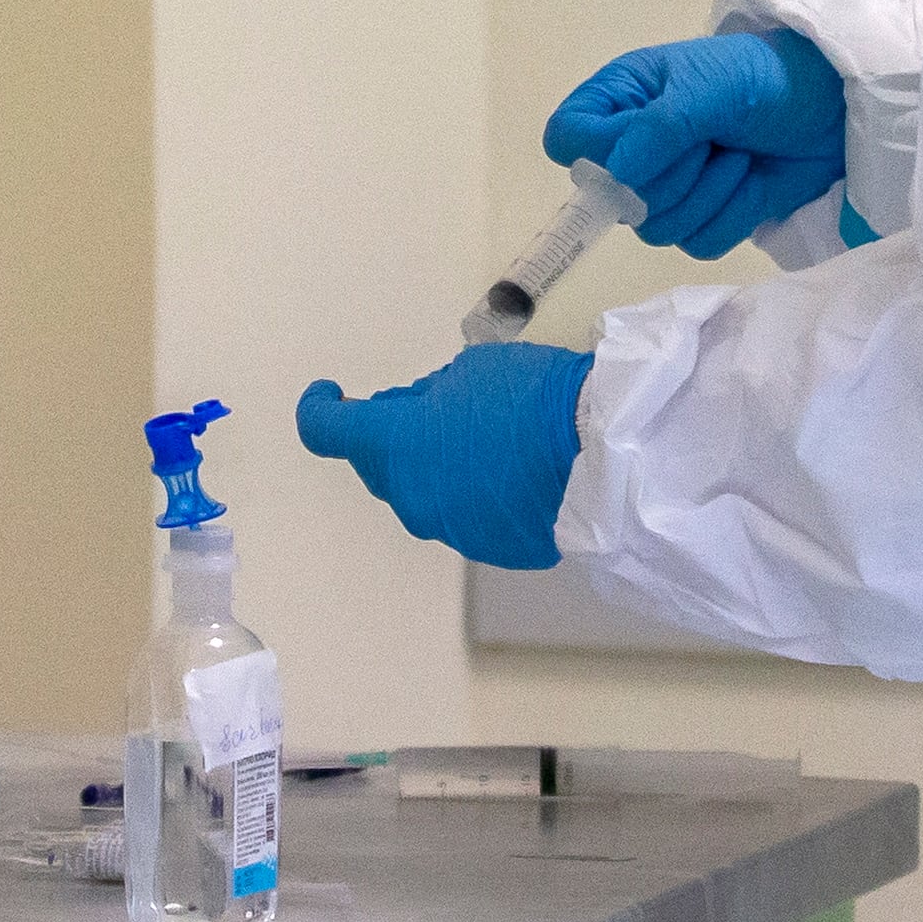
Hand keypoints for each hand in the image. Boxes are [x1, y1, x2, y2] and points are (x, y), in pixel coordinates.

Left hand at [295, 347, 593, 570]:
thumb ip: (431, 398)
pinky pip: (464, 514)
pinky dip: (471, 493)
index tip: (329, 396)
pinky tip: (511, 471)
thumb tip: (423, 414)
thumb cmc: (533, 399)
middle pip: (378, 466)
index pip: (326, 432)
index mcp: (395, 445)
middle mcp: (411, 497)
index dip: (320, 410)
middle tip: (426, 408)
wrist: (602, 456)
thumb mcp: (471, 372)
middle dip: (389, 437)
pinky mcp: (490, 548)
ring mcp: (451, 529)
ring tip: (484, 439)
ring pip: (423, 493)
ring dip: (434, 467)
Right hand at [542, 28, 844, 258]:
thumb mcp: (713, 85)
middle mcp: (637, 144)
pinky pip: (696, 243)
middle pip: (611, 199)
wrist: (836, 106)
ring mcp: (671, 186)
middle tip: (709, 142)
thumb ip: (662, 125)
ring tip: (736, 156)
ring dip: (705, 196)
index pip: (567, 138)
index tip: (637, 150)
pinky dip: (730, 216)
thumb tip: (619, 173)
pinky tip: (750, 181)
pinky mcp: (707, 216)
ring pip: (655, 229)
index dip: (593, 154)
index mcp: (624, 97)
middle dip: (670, 177)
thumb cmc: (769, 77)